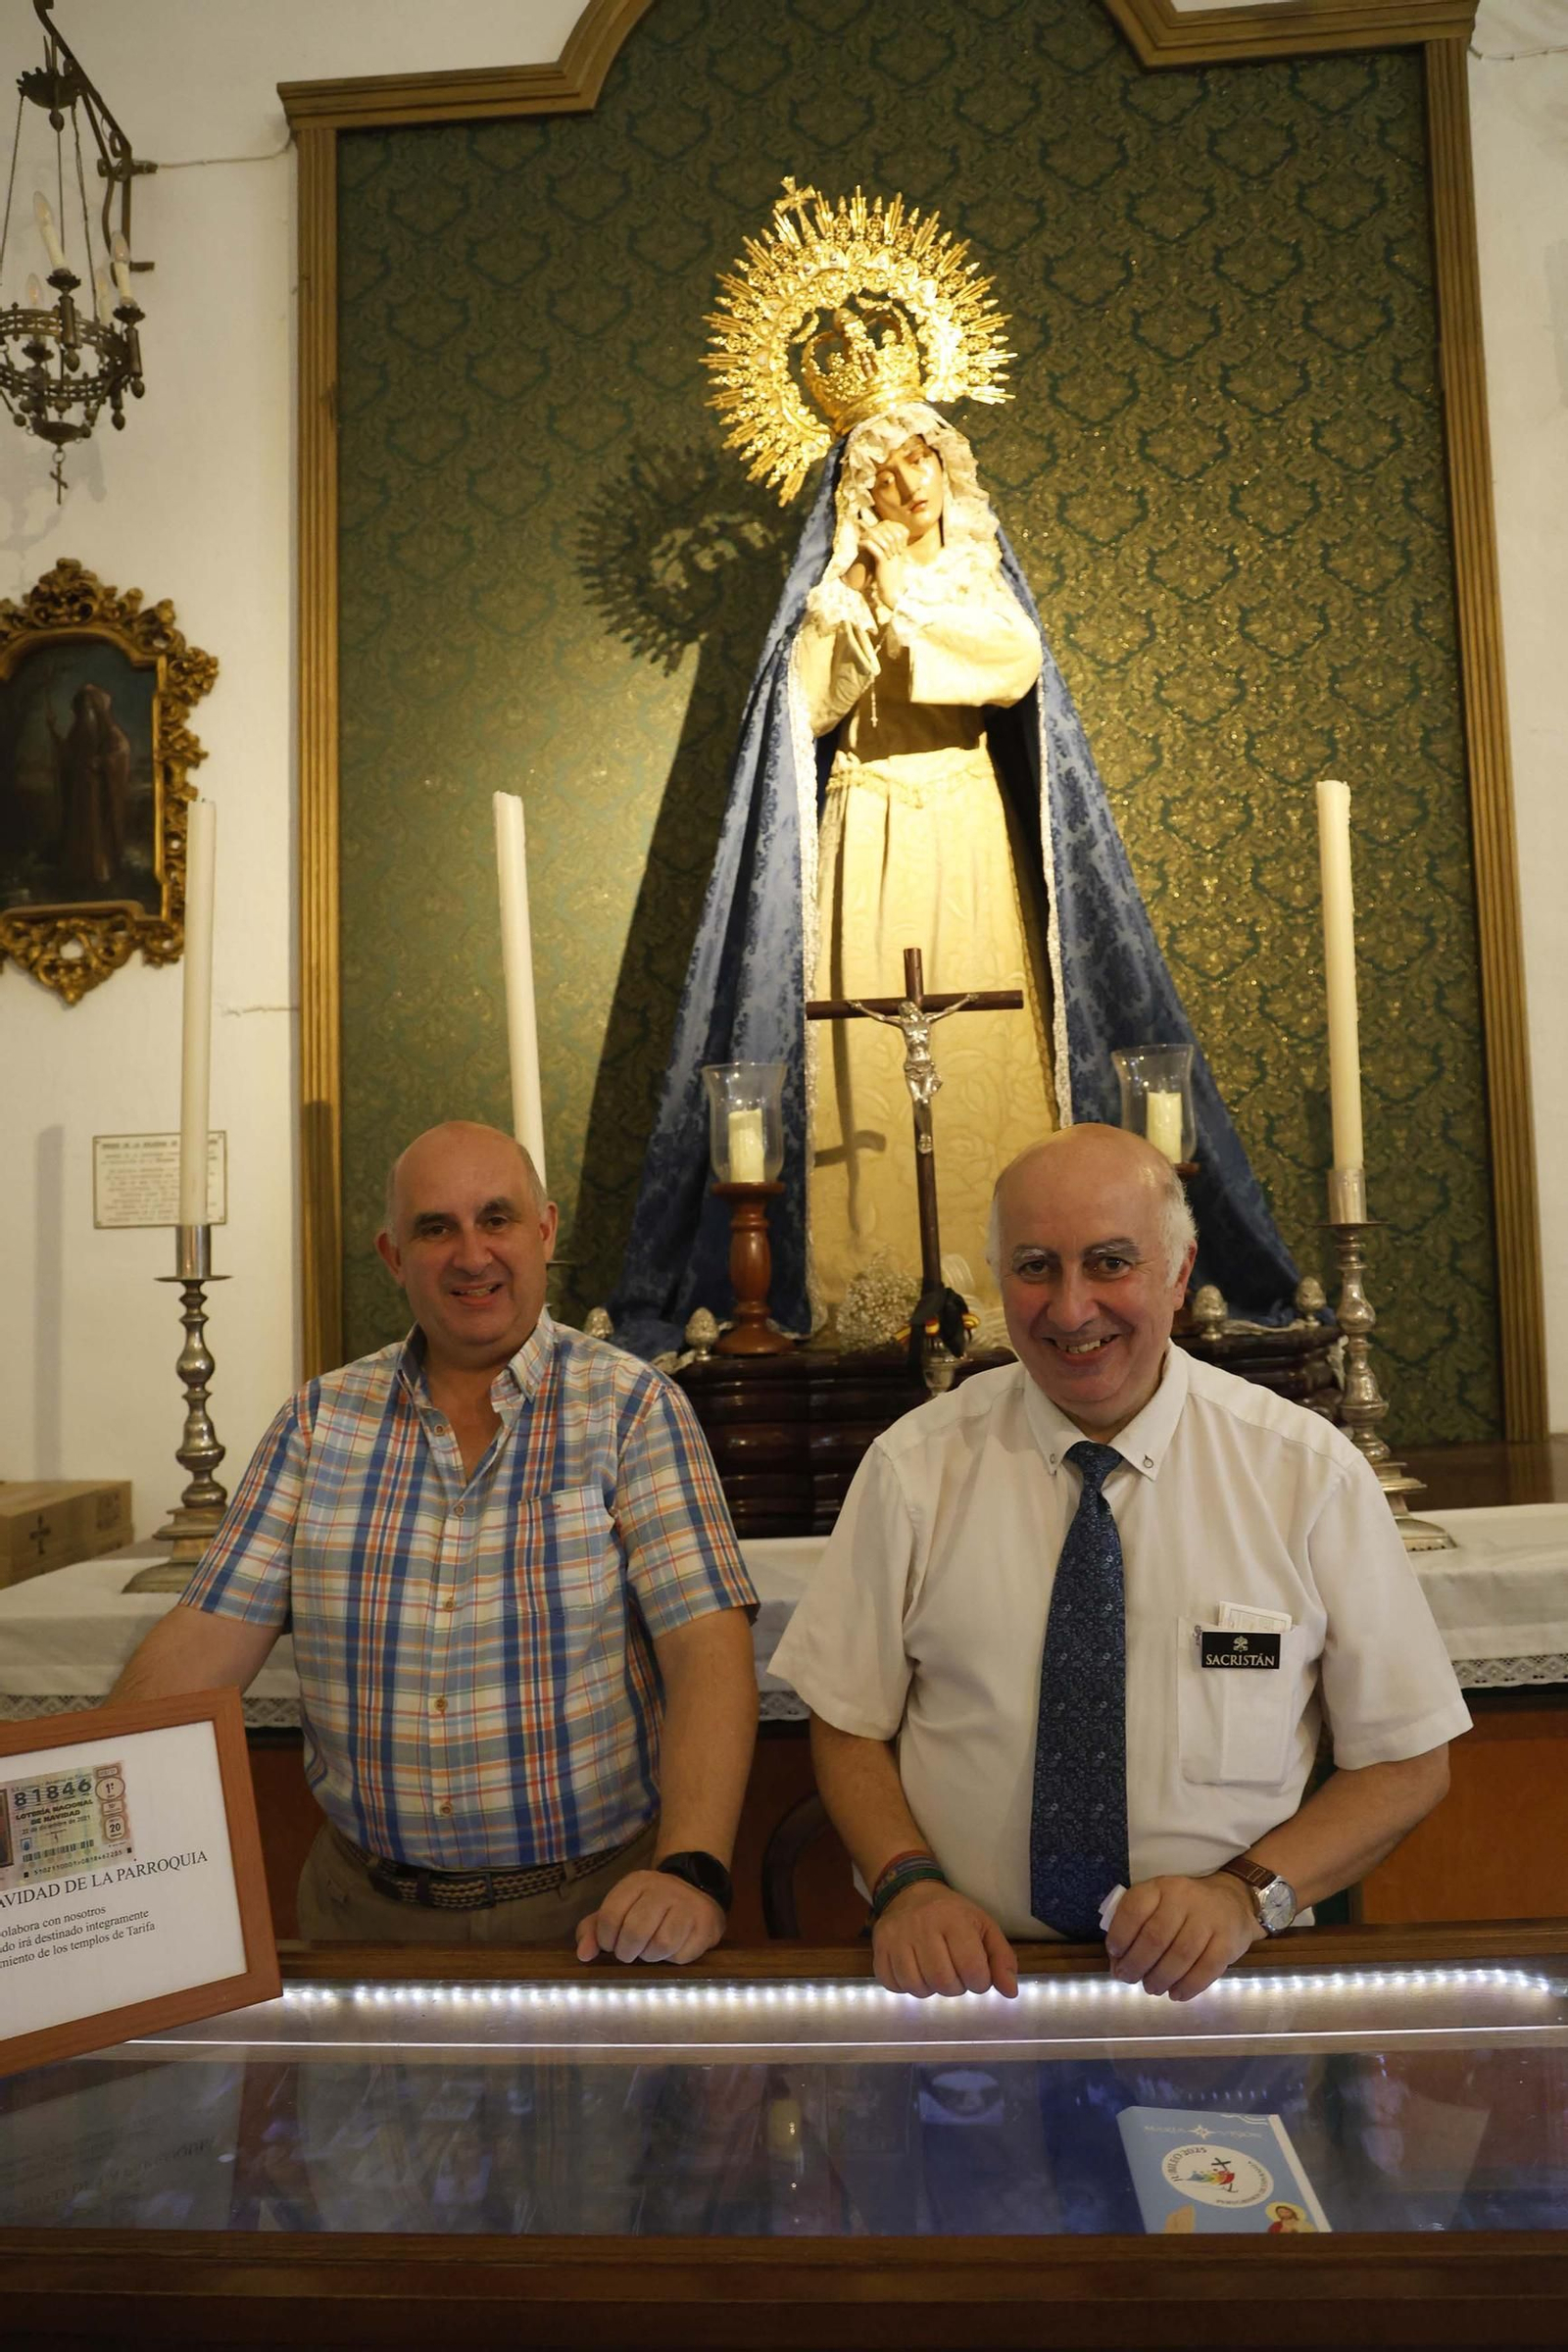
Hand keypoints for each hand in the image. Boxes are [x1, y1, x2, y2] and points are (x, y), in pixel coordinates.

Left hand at [575, 1867, 725, 1964]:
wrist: (696, 1891)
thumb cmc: (648, 1907)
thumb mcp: (619, 1909)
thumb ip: (594, 1930)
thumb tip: (584, 1955)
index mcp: (636, 1883)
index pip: (609, 1916)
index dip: (606, 1939)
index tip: (611, 1945)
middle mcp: (663, 1889)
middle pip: (635, 1932)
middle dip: (627, 1952)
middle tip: (630, 1952)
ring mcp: (687, 1905)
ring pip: (660, 1945)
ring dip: (651, 1956)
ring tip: (651, 1951)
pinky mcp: (706, 1924)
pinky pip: (682, 1954)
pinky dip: (673, 1959)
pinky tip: (673, 1950)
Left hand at [858, 518, 907, 609]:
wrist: (893, 593)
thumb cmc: (890, 579)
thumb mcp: (891, 561)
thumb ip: (887, 549)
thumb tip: (879, 539)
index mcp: (900, 547)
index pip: (893, 526)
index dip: (883, 526)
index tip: (872, 530)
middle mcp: (897, 548)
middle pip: (887, 528)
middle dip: (874, 529)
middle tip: (864, 534)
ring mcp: (891, 554)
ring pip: (879, 536)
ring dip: (867, 536)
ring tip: (860, 540)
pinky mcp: (883, 561)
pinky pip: (873, 547)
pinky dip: (865, 544)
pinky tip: (859, 546)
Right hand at [872, 1879, 1018, 1998]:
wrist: (911, 1892)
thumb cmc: (954, 1914)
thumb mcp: (984, 1928)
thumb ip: (1002, 1959)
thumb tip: (1010, 1992)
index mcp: (954, 1919)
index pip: (972, 1970)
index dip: (980, 1982)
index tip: (977, 1975)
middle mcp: (922, 1926)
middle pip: (943, 1982)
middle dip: (955, 1987)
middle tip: (955, 1973)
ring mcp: (897, 1937)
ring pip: (917, 1987)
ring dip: (931, 1989)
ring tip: (936, 1973)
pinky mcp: (878, 1947)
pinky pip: (893, 1985)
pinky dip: (906, 1987)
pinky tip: (915, 1972)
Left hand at [1104, 1872, 1260, 2000]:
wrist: (1231, 1900)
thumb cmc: (1183, 1908)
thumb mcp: (1157, 1905)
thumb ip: (1134, 1931)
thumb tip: (1117, 1967)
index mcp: (1160, 1887)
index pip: (1134, 1909)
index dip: (1120, 1935)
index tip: (1115, 1954)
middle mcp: (1184, 1898)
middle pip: (1155, 1937)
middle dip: (1137, 1964)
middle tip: (1130, 1979)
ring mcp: (1208, 1918)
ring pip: (1180, 1955)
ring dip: (1161, 1978)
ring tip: (1152, 1988)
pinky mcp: (1228, 1940)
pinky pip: (1207, 1968)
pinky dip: (1189, 1986)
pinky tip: (1177, 1994)